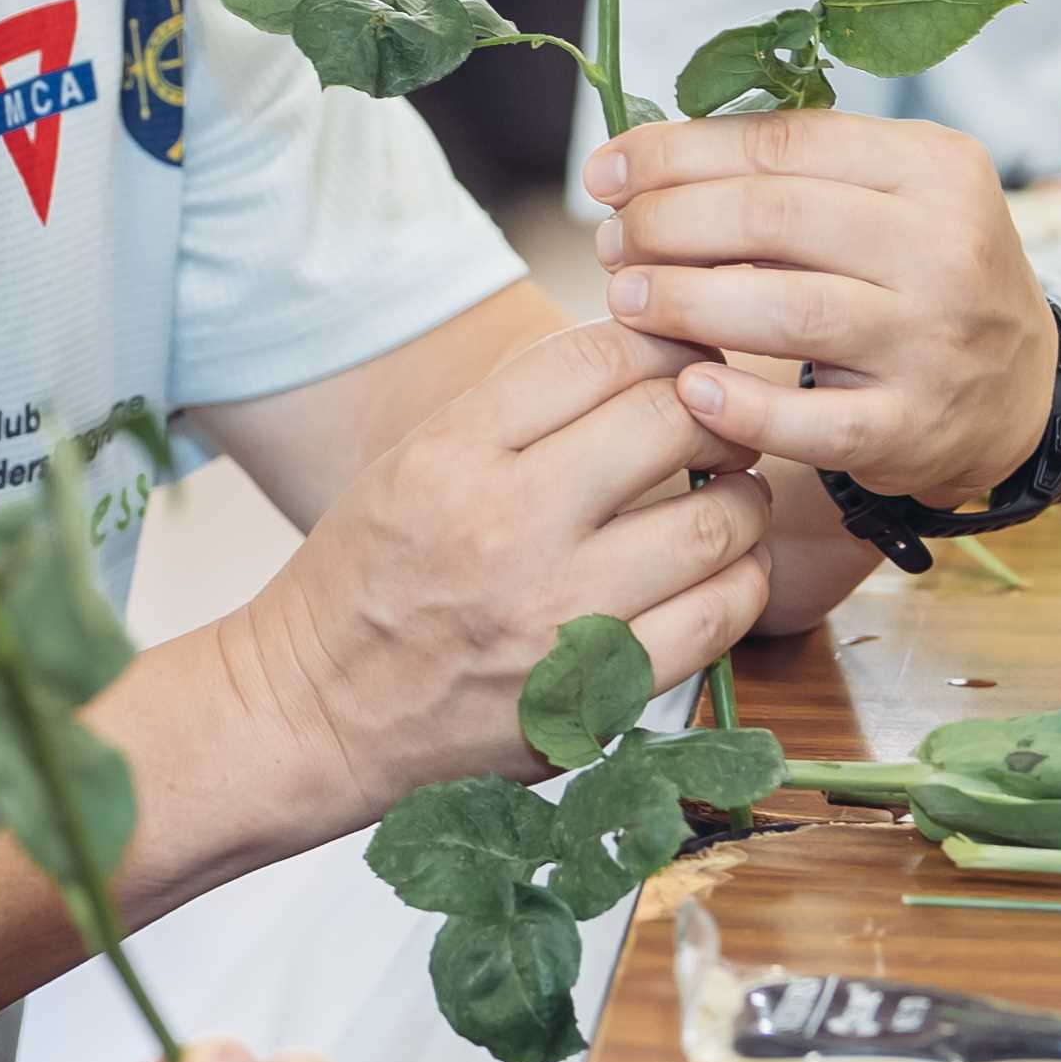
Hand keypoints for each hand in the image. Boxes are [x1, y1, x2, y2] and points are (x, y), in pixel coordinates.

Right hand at [235, 320, 765, 804]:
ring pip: (719, 521)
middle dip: (717, 409)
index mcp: (453, 455)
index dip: (662, 346)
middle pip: (672, 422)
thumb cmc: (368, 580)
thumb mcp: (414, 462)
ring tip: (730, 496)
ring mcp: (560, 618)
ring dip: (743, 497)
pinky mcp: (597, 694)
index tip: (680, 361)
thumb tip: (647, 359)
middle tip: (722, 421)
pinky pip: (719, 618)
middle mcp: (509, 528)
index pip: (600, 358)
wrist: (317, 715)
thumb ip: (521, 411)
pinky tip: (723, 570)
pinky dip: (740, 581)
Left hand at [588, 106, 1060, 511]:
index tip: (606, 170)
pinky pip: (813, 421)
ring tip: (626, 297)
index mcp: (932, 167)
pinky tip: (686, 386)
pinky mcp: (914, 427)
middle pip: (775, 218)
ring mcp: (934, 342)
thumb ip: (792, 170)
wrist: (1018, 390)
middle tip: (611, 240)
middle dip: (669, 224)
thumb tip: (646, 161)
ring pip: (788, 312)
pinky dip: (741, 405)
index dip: (678, 154)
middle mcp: (945, 249)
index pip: (783, 144)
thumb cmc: (920, 273)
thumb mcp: (890, 194)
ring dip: (685, 301)